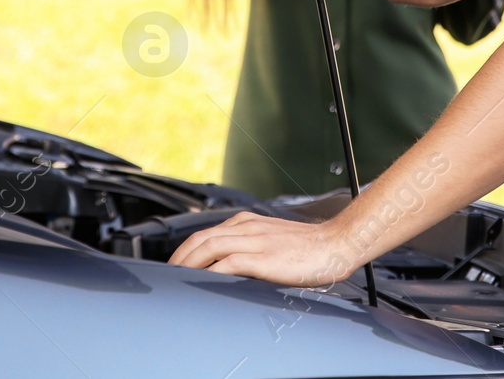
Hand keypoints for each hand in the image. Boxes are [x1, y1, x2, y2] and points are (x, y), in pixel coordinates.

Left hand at [167, 211, 356, 286]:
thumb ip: (250, 248)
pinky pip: (228, 262)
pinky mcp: (263, 256)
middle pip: (200, 239)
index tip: (176, 267)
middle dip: (179, 258)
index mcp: (247, 222)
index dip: (185, 251)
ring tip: (177, 280)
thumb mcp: (272, 242)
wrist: (336, 244)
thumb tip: (228, 268)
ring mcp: (254, 240)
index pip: (204, 234)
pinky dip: (211, 272)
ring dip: (188, 265)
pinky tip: (203, 282)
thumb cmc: (308, 248)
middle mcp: (246, 227)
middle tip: (168, 277)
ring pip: (208, 247)